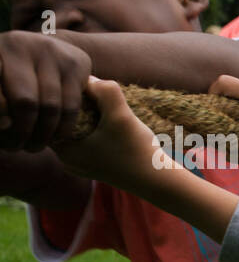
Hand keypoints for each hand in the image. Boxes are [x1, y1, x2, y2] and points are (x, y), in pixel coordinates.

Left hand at [0, 31, 92, 151]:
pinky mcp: (77, 63)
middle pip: (26, 103)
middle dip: (22, 133)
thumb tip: (6, 125)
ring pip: (52, 107)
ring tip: (36, 146)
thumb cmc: (10, 74)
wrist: (44, 51)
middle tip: (19, 148)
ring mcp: (53, 52)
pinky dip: (63, 127)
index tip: (2, 135)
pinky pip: (72, 105)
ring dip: (44, 135)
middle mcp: (22, 44)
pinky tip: (56, 136)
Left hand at [50, 76, 165, 189]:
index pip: (55, 111)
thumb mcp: (121, 115)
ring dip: (93, 117)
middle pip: (65, 120)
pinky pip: (90, 141)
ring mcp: (81, 166)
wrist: (160, 182)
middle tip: (103, 102)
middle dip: (82, 107)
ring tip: (113, 115)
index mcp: (63, 149)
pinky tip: (119, 130)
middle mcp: (67, 160)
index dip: (72, 97)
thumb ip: (105, 91)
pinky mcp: (96, 168)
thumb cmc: (138, 152)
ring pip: (79, 130)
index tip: (94, 95)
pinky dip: (100, 130)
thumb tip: (90, 78)